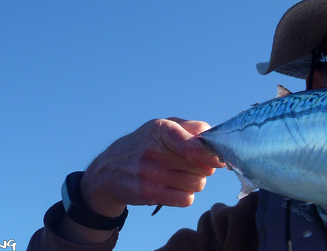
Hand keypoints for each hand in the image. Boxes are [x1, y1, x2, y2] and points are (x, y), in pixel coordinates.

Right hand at [58, 118, 224, 242]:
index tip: (218, 160)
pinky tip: (175, 189)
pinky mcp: (147, 194)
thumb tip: (214, 134)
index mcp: (160, 129)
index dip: (209, 154)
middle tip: (192, 165)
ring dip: (196, 182)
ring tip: (182, 176)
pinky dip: (186, 196)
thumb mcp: (163, 127)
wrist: (108, 170)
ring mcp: (149, 174)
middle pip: (202, 167)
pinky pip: (185, 199)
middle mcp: (153, 151)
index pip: (191, 145)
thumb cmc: (145, 145)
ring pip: (197, 184)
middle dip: (204, 167)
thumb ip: (192, 128)